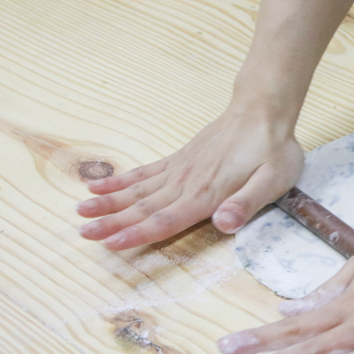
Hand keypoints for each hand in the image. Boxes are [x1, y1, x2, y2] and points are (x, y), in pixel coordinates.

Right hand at [76, 101, 303, 249]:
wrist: (262, 109)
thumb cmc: (272, 149)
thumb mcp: (273, 180)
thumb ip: (246, 203)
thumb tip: (223, 224)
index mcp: (207, 194)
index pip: (167, 219)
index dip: (139, 234)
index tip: (111, 244)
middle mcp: (187, 183)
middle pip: (144, 207)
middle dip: (112, 222)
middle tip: (81, 234)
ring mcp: (180, 169)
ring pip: (137, 190)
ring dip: (108, 202)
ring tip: (80, 211)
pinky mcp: (179, 159)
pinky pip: (145, 172)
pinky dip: (120, 180)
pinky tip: (99, 184)